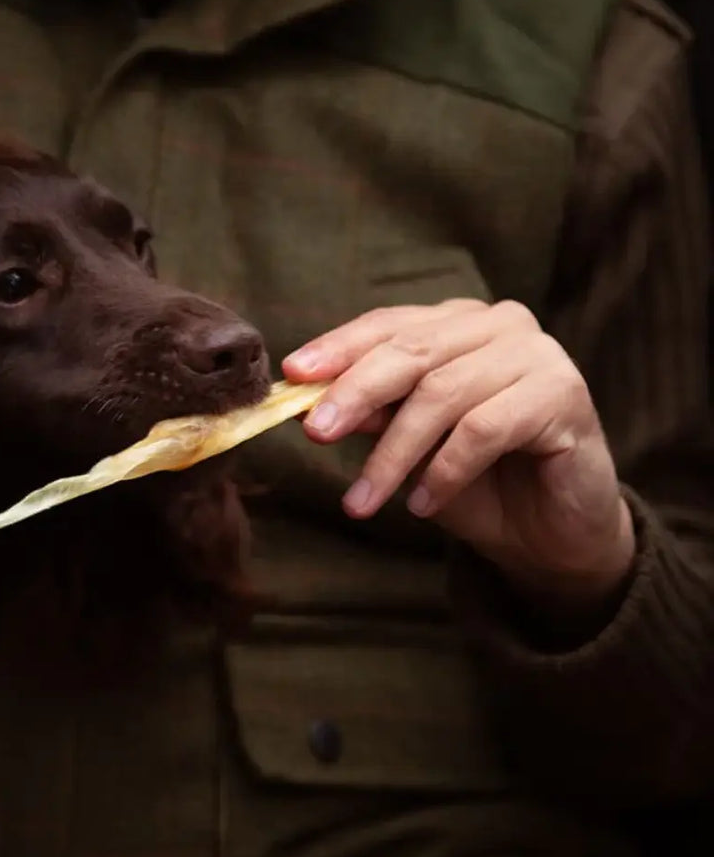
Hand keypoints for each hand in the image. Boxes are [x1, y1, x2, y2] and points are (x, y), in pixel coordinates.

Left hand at [283, 299, 634, 610]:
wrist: (552, 534)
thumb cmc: (476, 481)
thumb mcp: (409, 444)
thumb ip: (370, 413)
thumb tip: (305, 402)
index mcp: (457, 323)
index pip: (388, 325)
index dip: (337, 348)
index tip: (292, 376)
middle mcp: (499, 325)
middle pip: (411, 351)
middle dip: (354, 393)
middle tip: (315, 433)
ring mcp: (537, 354)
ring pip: (442, 394)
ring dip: (393, 454)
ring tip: (363, 500)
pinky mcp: (564, 394)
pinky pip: (484, 429)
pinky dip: (443, 471)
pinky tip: (422, 505)